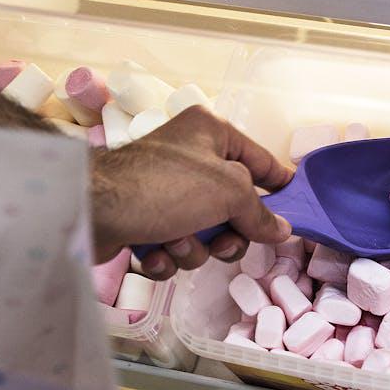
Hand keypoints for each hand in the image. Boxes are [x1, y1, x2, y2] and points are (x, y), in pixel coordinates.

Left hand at [91, 106, 293, 279]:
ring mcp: (164, 193)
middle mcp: (188, 159)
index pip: (260, 160)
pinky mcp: (143, 223)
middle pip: (232, 208)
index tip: (297, 210)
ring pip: (203, 235)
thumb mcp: (227, 192)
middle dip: (226, 234)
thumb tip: (282, 230)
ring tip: (173, 242)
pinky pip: (173, 248)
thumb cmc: (164, 187)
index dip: (279, 187)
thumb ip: (260, 212)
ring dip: (193, 248)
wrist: (92, 209)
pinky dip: (165, 256)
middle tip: (221, 241)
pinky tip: (151, 252)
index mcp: (210, 133)